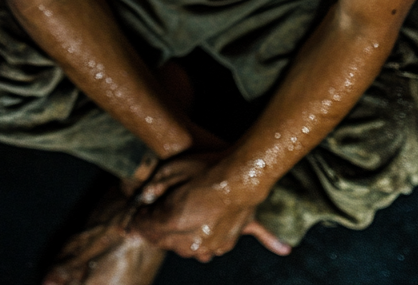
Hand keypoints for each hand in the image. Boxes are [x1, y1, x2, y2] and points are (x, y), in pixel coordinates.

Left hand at [130, 153, 290, 260]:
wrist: (241, 171)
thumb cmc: (205, 167)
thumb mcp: (169, 170)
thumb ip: (153, 188)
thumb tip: (141, 199)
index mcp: (173, 223)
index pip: (146, 227)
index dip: (138, 219)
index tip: (135, 211)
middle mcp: (191, 241)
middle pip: (165, 241)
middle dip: (157, 228)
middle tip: (154, 212)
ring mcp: (212, 244)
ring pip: (189, 248)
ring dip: (182, 236)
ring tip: (183, 217)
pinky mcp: (231, 239)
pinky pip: (227, 246)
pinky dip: (261, 243)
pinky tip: (282, 249)